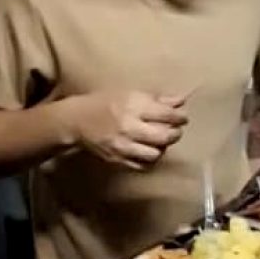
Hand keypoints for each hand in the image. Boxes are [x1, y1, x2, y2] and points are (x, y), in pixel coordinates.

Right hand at [70, 91, 187, 169]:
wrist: (76, 120)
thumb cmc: (104, 103)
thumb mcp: (129, 93)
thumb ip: (156, 98)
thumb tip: (180, 101)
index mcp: (133, 106)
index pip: (166, 115)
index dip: (179, 117)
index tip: (183, 118)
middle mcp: (129, 126)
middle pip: (164, 136)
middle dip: (175, 134)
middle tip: (176, 130)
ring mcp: (123, 145)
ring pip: (155, 153)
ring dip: (163, 147)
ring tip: (161, 141)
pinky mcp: (118, 159)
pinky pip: (143, 164)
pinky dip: (150, 158)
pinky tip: (149, 150)